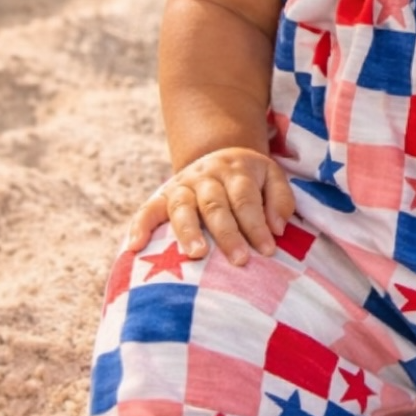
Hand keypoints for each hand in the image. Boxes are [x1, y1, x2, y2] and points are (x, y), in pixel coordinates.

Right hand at [126, 147, 296, 266]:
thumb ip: (280, 200)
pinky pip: (147, 210)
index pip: (246, 199)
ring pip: (182, 207)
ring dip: (189, 231)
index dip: (256, 224)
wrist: (219, 155)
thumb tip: (277, 229)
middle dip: (227, 233)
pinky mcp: (162, 197)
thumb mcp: (272, 177)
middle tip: (240, 260)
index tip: (268, 250)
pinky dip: (140, 226)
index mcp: (236, 171)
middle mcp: (207, 176)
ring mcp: (182, 185)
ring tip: (197, 255)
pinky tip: (135, 247)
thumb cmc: (250, 178)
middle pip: (215, 205)